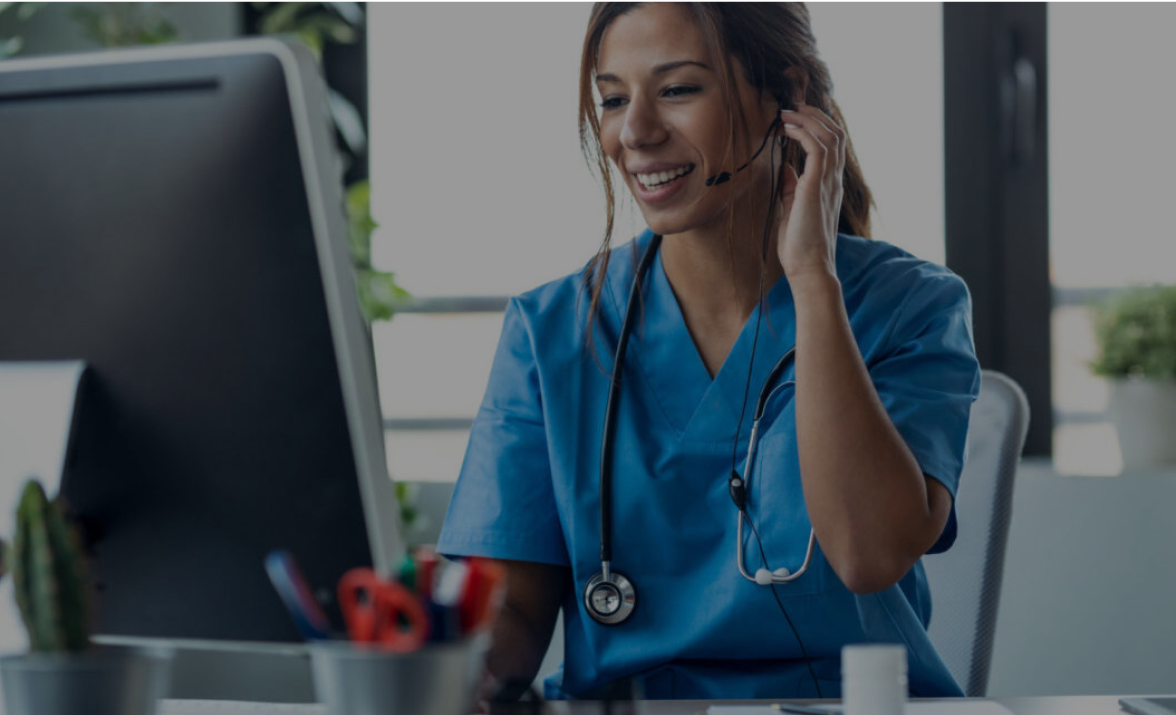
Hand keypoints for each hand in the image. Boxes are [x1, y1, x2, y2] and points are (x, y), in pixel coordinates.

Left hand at [777, 105, 845, 280]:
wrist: (808, 268)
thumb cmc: (799, 245)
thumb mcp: (791, 209)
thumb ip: (791, 187)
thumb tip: (785, 167)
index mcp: (829, 186)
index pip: (833, 146)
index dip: (818, 126)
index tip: (797, 117)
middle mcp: (833, 181)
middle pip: (835, 134)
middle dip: (815, 115)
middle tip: (793, 107)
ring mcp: (828, 183)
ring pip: (830, 136)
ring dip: (808, 119)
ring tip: (788, 113)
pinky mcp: (817, 187)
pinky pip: (817, 149)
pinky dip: (803, 133)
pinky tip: (787, 129)